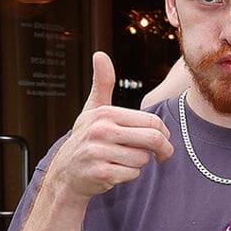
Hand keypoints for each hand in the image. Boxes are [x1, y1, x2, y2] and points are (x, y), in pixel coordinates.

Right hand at [48, 52, 173, 197]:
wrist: (66, 173)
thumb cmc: (85, 139)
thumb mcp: (93, 109)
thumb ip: (103, 84)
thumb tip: (100, 54)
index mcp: (105, 114)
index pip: (153, 122)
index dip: (164, 133)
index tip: (163, 140)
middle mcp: (101, 131)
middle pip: (153, 140)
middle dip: (163, 150)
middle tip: (162, 155)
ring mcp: (99, 153)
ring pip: (143, 159)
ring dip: (140, 164)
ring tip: (124, 160)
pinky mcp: (100, 173)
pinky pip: (132, 175)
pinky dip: (129, 176)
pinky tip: (115, 172)